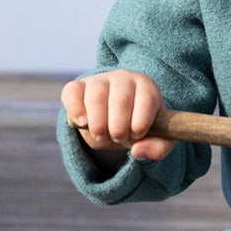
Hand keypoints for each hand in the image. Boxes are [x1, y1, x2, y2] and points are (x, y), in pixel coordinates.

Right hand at [60, 70, 174, 162]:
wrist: (117, 117)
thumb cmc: (139, 125)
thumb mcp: (157, 138)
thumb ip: (158, 148)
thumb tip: (138, 152)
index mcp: (146, 87)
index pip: (147, 100)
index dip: (140, 123)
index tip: (136, 135)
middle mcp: (123, 78)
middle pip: (120, 100)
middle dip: (118, 128)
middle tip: (117, 138)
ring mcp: (99, 80)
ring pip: (96, 96)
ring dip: (98, 123)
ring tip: (102, 135)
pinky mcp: (78, 87)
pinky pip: (72, 92)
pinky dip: (75, 110)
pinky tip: (82, 124)